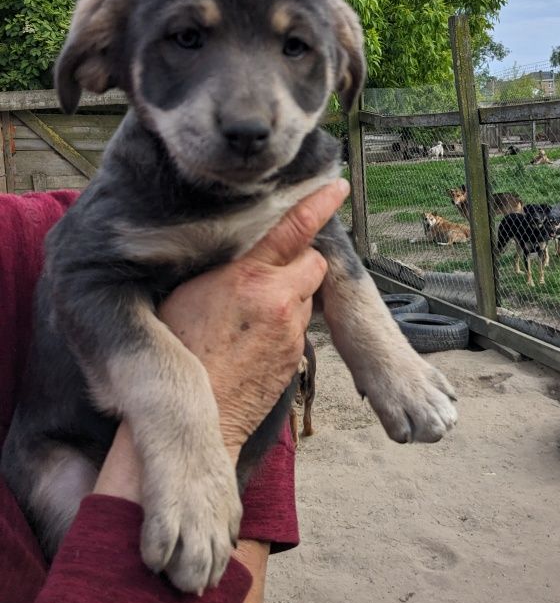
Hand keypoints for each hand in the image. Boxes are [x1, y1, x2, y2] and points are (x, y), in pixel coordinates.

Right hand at [158, 178, 348, 455]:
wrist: (196, 416)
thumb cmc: (180, 352)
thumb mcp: (190, 294)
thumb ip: (227, 269)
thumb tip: (244, 256)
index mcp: (250, 277)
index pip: (295, 229)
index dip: (318, 204)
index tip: (337, 186)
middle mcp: (280, 300)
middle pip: (312, 263)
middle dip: (299, 262)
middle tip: (268, 275)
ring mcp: (292, 332)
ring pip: (307, 297)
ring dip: (291, 296)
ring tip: (253, 315)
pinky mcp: (295, 358)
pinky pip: (299, 328)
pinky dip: (286, 325)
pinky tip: (255, 341)